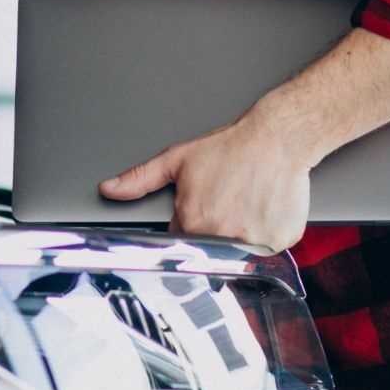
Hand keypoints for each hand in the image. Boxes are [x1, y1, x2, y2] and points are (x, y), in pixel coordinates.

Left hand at [98, 112, 311, 252]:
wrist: (277, 138)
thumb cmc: (231, 147)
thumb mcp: (176, 159)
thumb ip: (139, 179)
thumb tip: (109, 189)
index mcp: (193, 220)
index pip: (180, 241)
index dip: (186, 226)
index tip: (199, 213)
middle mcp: (223, 235)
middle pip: (209, 248)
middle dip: (212, 230)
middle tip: (225, 203)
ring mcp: (255, 242)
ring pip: (240, 252)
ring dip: (240, 234)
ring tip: (244, 204)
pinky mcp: (280, 242)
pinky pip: (269, 250)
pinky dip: (266, 235)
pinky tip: (263, 209)